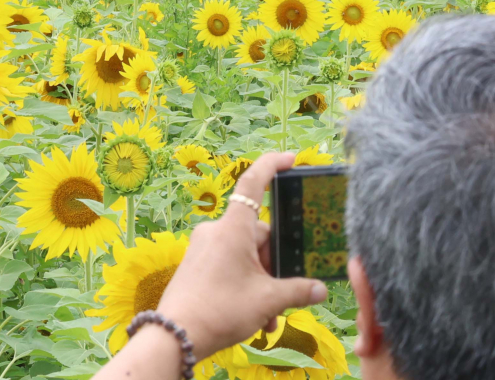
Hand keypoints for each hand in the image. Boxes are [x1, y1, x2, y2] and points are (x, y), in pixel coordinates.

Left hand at [155, 152, 327, 361]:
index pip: (254, 182)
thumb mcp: (268, 300)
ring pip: (246, 256)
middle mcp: (217, 230)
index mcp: (233, 228)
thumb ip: (298, 291)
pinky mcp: (197, 263)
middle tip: (285, 295)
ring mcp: (204, 247)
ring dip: (262, 282)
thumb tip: (319, 289)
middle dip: (275, 265)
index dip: (272, 165)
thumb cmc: (220, 309)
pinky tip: (254, 316)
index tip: (290, 158)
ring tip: (268, 316)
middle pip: (259, 235)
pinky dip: (245, 285)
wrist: (175, 335)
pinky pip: (230, 266)